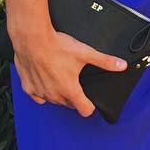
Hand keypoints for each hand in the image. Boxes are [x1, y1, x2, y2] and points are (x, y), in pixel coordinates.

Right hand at [10, 25, 125, 116]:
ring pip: (54, 101)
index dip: (90, 106)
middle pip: (69, 105)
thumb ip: (105, 61)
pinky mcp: (28, 87)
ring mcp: (41, 93)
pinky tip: (45, 81)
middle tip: (74, 81)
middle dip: (74, 97)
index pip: (85, 110)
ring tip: (60, 77)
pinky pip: (37, 96)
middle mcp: (55, 95)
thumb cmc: (56, 46)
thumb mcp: (85, 53)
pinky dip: (42, 92)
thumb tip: (121, 65)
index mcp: (70, 90)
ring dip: (58, 94)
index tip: (90, 99)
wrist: (32, 39)